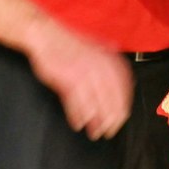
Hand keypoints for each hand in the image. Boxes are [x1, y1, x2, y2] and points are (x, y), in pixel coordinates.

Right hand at [24, 21, 132, 139]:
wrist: (45, 34)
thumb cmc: (69, 43)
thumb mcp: (95, 47)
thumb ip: (110, 61)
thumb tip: (123, 74)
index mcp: (108, 58)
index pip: (122, 87)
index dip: (123, 104)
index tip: (123, 117)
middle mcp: (99, 66)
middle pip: (110, 98)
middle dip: (112, 117)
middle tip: (111, 130)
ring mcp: (82, 73)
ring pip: (94, 102)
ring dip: (96, 121)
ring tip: (96, 133)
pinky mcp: (66, 79)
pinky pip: (74, 102)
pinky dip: (77, 115)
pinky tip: (79, 124)